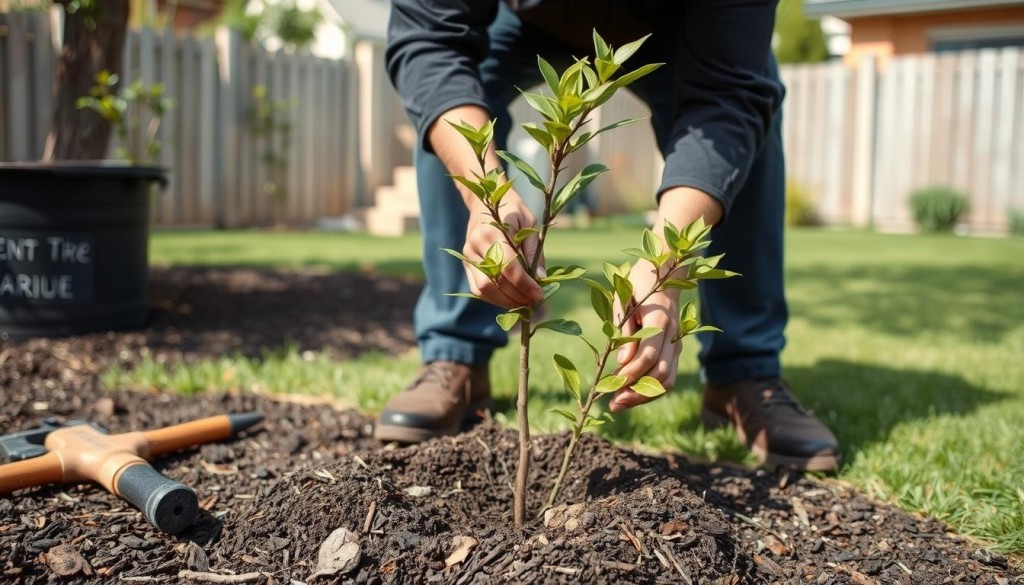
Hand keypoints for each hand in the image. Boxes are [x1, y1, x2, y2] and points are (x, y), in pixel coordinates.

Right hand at [461, 192, 544, 308]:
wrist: (485, 200)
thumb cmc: (512, 210)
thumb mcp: (529, 223)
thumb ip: (533, 251)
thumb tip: (541, 279)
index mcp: (493, 230)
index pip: (509, 266)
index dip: (525, 284)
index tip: (539, 294)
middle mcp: (476, 244)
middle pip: (495, 281)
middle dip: (516, 296)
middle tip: (534, 302)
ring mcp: (468, 255)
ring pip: (483, 289)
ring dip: (505, 301)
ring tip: (524, 303)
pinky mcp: (466, 263)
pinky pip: (477, 289)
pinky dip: (494, 298)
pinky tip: (510, 298)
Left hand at [608, 259, 681, 411]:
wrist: (667, 271)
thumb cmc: (639, 282)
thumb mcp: (624, 297)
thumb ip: (623, 328)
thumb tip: (622, 362)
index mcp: (660, 320)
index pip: (648, 356)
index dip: (630, 374)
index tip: (610, 386)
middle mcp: (673, 336)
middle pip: (660, 374)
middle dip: (636, 392)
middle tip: (613, 403)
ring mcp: (677, 344)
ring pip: (667, 380)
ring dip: (644, 396)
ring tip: (620, 403)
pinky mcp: (675, 350)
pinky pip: (668, 377)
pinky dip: (651, 390)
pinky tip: (631, 394)